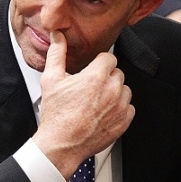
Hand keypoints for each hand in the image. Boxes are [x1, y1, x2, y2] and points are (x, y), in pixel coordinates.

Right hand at [31, 31, 133, 179]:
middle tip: (90, 89)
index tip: (91, 72)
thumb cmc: (56, 116)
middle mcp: (112, 90)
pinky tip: (102, 113)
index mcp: (96, 76)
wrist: (61, 145)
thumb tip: (57, 36)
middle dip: (105, 78)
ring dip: (114, 93)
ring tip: (96, 102)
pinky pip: (129, 108)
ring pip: (125, 90)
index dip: (98, 63)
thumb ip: (56, 54)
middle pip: (117, 73)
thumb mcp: (51, 80)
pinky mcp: (124, 121)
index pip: (109, 58)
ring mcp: (120, 106)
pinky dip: (119, 109)